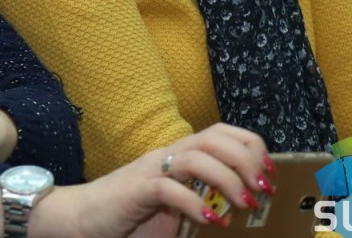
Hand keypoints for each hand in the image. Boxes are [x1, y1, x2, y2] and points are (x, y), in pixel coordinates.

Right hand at [43, 123, 272, 237]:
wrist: (82, 218)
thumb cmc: (130, 215)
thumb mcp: (175, 208)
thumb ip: (201, 203)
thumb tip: (239, 215)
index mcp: (179, 156)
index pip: (221, 133)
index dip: (251, 146)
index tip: (269, 173)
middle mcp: (167, 155)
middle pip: (214, 138)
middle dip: (246, 160)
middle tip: (263, 188)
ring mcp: (151, 170)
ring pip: (196, 157)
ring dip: (227, 179)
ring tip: (245, 205)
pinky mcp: (136, 190)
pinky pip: (168, 188)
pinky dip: (194, 202)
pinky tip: (211, 220)